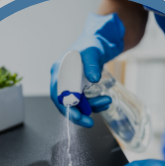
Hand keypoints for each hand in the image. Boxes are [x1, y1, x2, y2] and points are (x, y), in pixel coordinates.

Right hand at [50, 13, 124, 127]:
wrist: (100, 42)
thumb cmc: (93, 45)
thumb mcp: (93, 52)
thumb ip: (92, 64)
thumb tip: (93, 78)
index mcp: (59, 71)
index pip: (58, 94)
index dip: (66, 107)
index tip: (77, 116)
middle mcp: (62, 79)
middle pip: (65, 102)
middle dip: (77, 114)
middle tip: (89, 123)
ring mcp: (71, 84)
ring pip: (76, 103)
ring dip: (90, 107)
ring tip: (106, 102)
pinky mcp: (80, 87)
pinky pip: (84, 101)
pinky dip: (94, 104)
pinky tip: (105, 101)